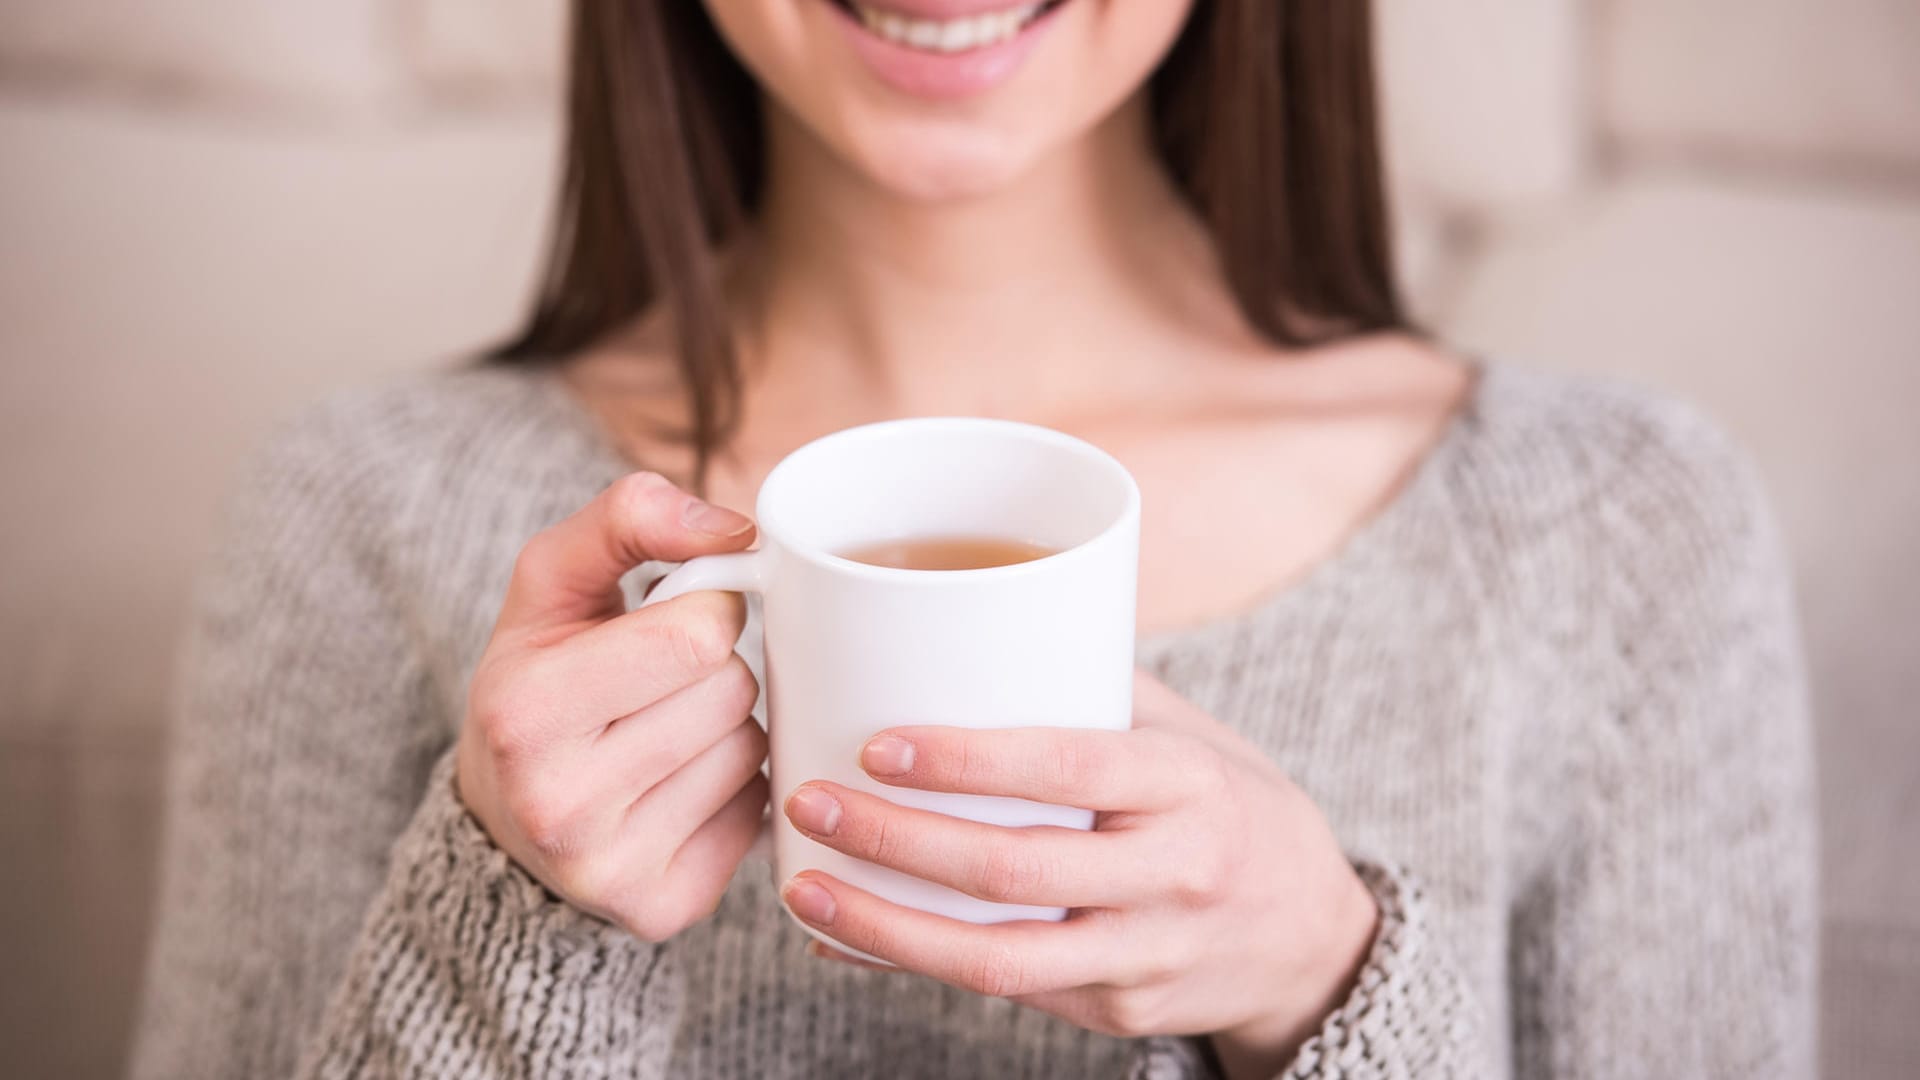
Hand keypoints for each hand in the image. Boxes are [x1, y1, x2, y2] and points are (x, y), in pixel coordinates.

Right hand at [457, 471, 768, 940]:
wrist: (502, 823)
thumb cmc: (539, 679)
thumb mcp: (552, 584)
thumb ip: (630, 517)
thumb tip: (740, 528)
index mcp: (525, 712)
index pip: (696, 634)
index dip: (703, 610)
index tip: (667, 620)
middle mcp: (559, 804)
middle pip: (730, 692)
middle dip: (712, 670)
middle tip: (657, 685)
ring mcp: (610, 869)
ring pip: (752, 750)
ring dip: (727, 727)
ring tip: (662, 733)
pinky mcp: (661, 909)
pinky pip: (759, 811)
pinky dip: (734, 788)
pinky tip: (678, 786)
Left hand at [778, 673, 1379, 1077]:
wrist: (1313, 936)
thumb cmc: (1227, 806)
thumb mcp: (1190, 737)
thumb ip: (1093, 689)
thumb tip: (960, 620)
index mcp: (1188, 785)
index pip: (1071, 768)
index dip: (969, 761)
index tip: (879, 744)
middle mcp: (1174, 876)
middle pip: (1017, 869)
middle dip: (898, 840)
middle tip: (810, 802)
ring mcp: (1147, 956)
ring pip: (1000, 958)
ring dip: (886, 927)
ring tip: (804, 890)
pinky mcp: (1120, 1013)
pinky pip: (1003, 994)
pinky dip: (913, 966)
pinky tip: (847, 941)